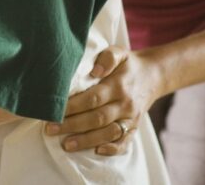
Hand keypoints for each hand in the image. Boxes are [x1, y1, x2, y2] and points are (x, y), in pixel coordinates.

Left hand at [45, 46, 160, 154]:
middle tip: (50, 129)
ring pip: (109, 133)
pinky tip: (96, 152)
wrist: (154, 75)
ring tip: (66, 144)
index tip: (54, 110)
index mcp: (118, 85)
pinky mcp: (134, 128)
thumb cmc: (128, 64)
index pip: (93, 98)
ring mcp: (131, 118)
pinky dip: (112, 149)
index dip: (73, 106)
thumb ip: (107, 58)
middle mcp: (125, 103)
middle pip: (97, 118)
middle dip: (72, 125)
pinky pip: (125, 143)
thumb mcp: (118, 52)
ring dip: (86, 141)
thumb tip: (94, 71)